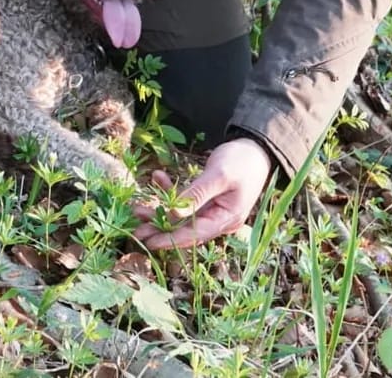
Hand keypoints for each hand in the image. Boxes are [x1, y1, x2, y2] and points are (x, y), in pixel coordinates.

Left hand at [132, 137, 272, 249]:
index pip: (194, 234)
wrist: (256, 149)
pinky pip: (187, 202)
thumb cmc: (242, 161)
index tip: (148, 242)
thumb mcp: (219, 175)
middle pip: (186, 229)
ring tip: (138, 208)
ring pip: (183, 217)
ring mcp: (214, 211)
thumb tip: (173, 214)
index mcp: (226, 219)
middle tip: (135, 228)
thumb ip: (197, 195)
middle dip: (160, 227)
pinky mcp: (209, 201)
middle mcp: (220, 220)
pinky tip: (158, 177)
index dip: (170, 239)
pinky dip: (172, 192)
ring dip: (160, 210)